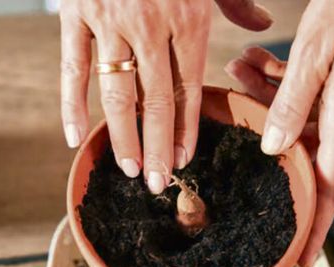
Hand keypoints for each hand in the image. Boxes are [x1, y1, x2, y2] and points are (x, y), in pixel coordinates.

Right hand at [61, 0, 272, 193]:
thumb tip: (263, 23)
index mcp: (187, 18)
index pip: (187, 89)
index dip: (184, 129)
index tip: (183, 159)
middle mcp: (149, 26)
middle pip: (154, 102)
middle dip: (156, 147)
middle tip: (157, 183)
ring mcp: (109, 22)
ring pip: (116, 93)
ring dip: (121, 136)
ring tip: (127, 169)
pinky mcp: (75, 15)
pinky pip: (71, 68)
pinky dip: (70, 105)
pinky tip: (74, 137)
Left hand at [225, 0, 333, 266]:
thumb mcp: (311, 57)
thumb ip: (290, 106)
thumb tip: (273, 149)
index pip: (328, 189)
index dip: (315, 227)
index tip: (302, 259)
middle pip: (300, 145)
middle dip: (265, 127)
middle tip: (236, 99)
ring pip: (300, 118)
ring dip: (269, 97)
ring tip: (242, 67)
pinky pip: (311, 100)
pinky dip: (285, 86)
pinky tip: (260, 63)